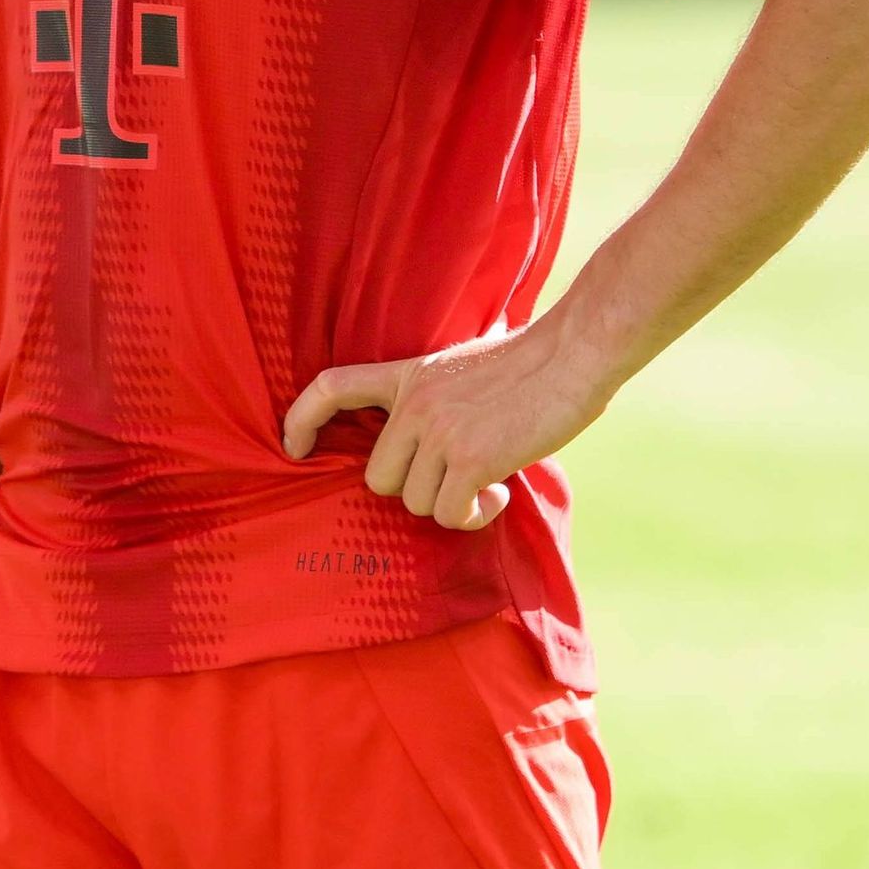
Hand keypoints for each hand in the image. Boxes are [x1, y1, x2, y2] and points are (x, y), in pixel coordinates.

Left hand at [281, 319, 616, 531]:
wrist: (575, 353)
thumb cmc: (532, 362)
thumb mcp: (464, 366)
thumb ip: (435, 397)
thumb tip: (428, 441)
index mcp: (409, 375)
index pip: (333, 387)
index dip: (302, 418)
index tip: (293, 446)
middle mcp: (415, 404)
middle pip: (379, 478)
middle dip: (416, 490)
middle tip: (456, 479)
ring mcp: (440, 432)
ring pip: (417, 502)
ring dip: (452, 506)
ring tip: (488, 483)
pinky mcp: (471, 459)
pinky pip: (452, 513)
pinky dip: (474, 516)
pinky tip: (499, 494)